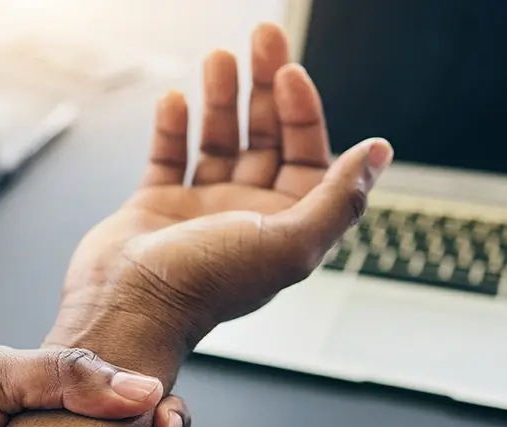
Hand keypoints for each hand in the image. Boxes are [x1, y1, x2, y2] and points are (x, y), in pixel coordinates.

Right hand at [46, 24, 392, 373]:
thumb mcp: (290, 243)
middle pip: (265, 140)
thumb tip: (379, 153)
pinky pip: (169, 158)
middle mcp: (244, 217)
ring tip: (218, 59)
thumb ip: (339, 199)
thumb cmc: (205, 285)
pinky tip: (174, 101)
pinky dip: (173, 127)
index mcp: (282, 229)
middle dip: (264, 89)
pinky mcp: (155, 207)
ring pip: (218, 143)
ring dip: (220, 100)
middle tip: (261, 39)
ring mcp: (199, 211)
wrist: (127, 306)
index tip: (290, 74)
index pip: (307, 158)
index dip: (303, 113)